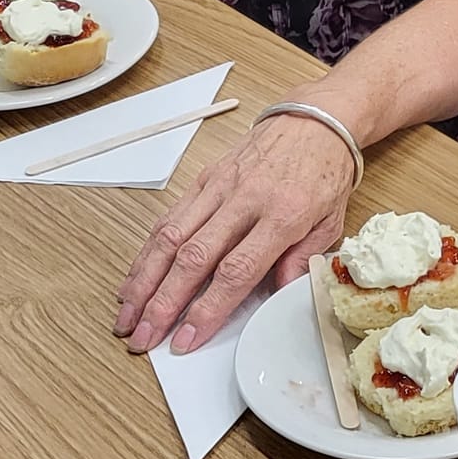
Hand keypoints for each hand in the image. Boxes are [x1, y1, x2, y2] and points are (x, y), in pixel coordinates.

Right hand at [114, 114, 358, 354]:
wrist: (318, 118)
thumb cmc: (326, 170)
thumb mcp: (330, 221)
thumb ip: (301, 261)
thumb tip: (275, 297)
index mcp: (282, 215)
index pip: (237, 271)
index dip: (208, 309)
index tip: (186, 340)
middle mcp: (245, 200)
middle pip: (194, 258)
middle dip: (163, 304)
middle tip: (142, 338)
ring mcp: (220, 187)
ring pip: (171, 237)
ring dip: (144, 281)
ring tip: (126, 315)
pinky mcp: (205, 178)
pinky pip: (170, 217)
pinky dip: (147, 251)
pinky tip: (135, 278)